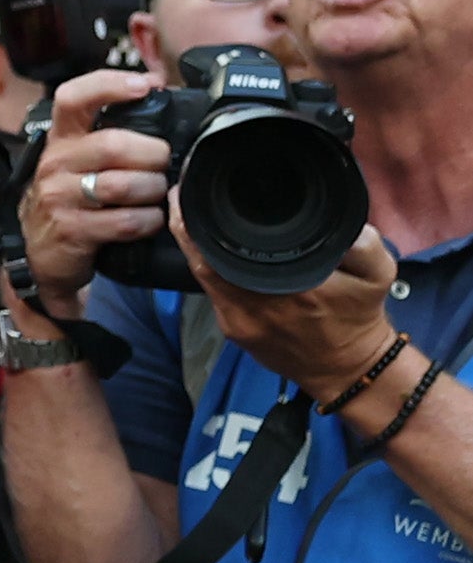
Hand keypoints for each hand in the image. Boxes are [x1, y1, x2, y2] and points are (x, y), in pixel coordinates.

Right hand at [17, 66, 172, 311]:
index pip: (73, 98)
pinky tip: (148, 221)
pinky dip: (149, 221)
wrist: (40, 252)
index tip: (145, 83)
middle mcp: (55, 163)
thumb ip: (110, 136)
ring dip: (153, 191)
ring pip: (124, 185)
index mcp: (61, 138)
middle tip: (162, 164)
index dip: (109, 85)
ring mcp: (59, 197)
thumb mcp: (79, 161)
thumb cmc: (73, 199)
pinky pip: (126, 222)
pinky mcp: (71, 230)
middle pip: (113, 144)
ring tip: (156, 195)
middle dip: (153, 154)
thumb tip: (162, 104)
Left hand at [185, 210, 408, 411]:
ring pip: (202, 277)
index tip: (190, 193)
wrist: (348, 368)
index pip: (225, 249)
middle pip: (202, 261)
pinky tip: (215, 253)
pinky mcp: (234, 330)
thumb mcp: (378, 276)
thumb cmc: (359, 319)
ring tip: (194, 217)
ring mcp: (239, 322)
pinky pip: (213, 293)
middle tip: (185, 198)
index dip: (199, 221)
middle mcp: (256, 307)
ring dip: (196, 248)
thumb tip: (348, 226)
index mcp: (290, 290)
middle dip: (188, 228)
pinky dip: (210, 270)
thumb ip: (365, 245)